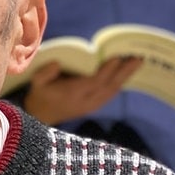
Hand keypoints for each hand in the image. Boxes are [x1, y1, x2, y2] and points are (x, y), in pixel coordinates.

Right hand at [20, 57, 142, 124]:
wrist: (41, 116)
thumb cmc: (40, 95)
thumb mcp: (36, 83)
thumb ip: (44, 74)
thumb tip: (57, 64)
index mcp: (71, 94)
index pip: (93, 82)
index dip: (106, 71)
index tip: (116, 58)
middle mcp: (85, 101)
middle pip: (108, 86)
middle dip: (124, 72)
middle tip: (138, 58)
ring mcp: (91, 105)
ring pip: (112, 90)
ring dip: (126, 77)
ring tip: (137, 63)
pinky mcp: (95, 106)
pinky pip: (111, 94)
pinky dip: (120, 83)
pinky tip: (128, 73)